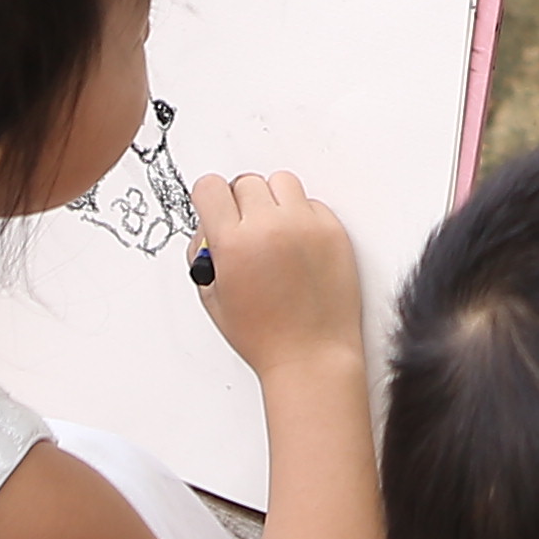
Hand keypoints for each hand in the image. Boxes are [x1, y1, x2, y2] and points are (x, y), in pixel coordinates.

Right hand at [186, 169, 363, 378]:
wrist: (312, 356)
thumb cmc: (263, 336)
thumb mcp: (214, 297)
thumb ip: (205, 253)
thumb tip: (210, 224)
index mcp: (233, 243)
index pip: (210, 187)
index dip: (209, 200)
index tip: (215, 210)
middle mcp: (270, 227)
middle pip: (246, 182)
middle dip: (240, 203)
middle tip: (244, 231)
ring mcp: (305, 226)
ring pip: (281, 182)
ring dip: (273, 201)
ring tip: (273, 234)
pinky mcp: (333, 231)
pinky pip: (311, 203)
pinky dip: (302, 217)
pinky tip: (297, 247)